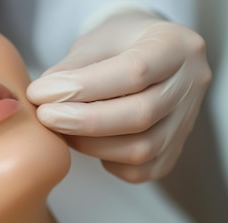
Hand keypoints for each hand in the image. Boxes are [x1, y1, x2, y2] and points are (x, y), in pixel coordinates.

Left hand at [27, 9, 210, 182]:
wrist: (141, 55)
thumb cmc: (115, 45)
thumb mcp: (93, 42)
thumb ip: (70, 68)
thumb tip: (43, 97)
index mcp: (176, 46)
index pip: (134, 72)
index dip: (82, 87)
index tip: (41, 93)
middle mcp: (191, 84)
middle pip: (141, 115)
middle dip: (83, 121)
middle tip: (45, 116)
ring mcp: (187, 120)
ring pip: (142, 149)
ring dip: (90, 145)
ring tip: (62, 128)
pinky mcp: (175, 150)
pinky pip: (141, 171)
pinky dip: (107, 161)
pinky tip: (87, 143)